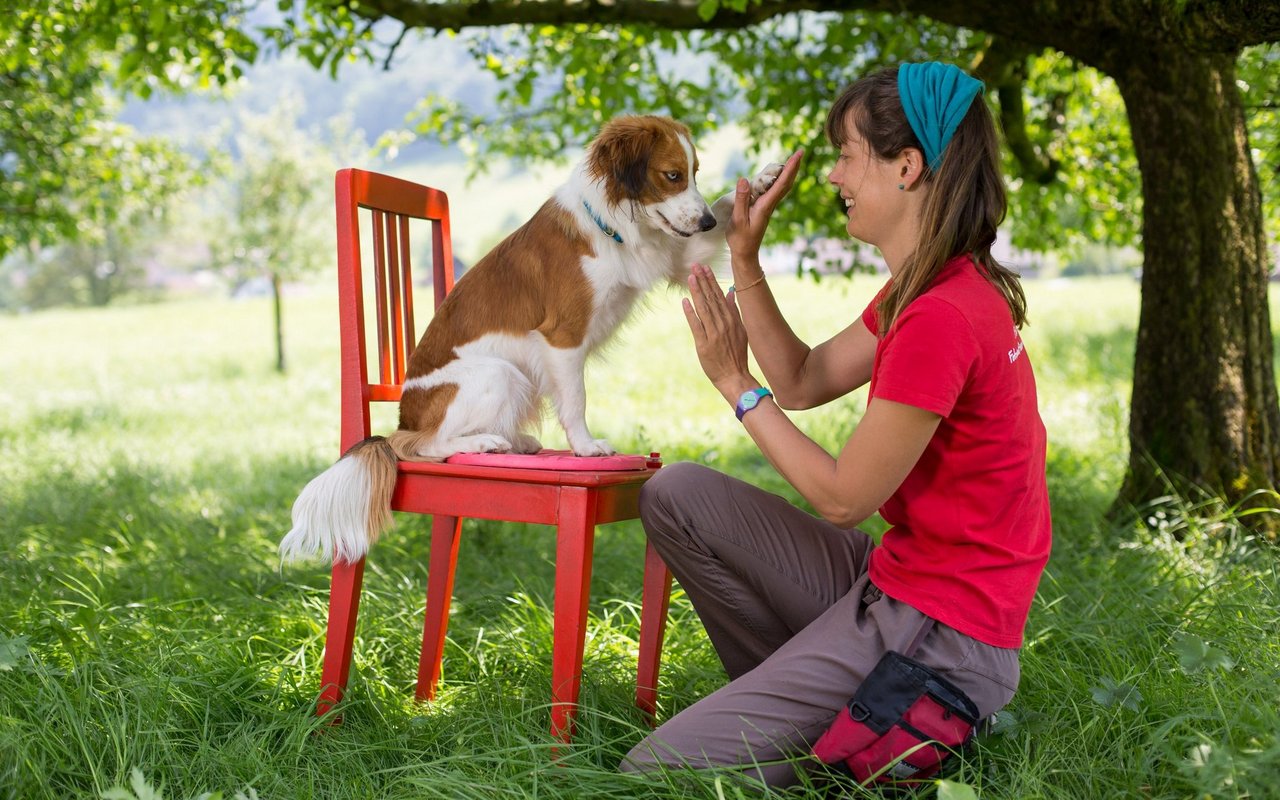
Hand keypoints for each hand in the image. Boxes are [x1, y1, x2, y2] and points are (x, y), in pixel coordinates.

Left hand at [682, 263, 757, 400]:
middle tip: (695, 266)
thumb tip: (730, 293)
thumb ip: (734, 311)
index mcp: (732, 320)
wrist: (735, 377)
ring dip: (697, 292)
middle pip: (711, 299)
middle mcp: (723, 324)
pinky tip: (685, 301)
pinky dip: (691, 313)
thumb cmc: (736, 355)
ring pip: (704, 309)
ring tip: (690, 277)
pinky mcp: (704, 345)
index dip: (712, 281)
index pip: (720, 296)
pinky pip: (696, 326)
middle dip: (703, 281)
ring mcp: (714, 334)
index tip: (705, 268)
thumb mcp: (740, 330)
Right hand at [726, 148, 803, 260]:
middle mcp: (770, 204)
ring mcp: (767, 206)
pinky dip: (779, 180)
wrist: (745, 253)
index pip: (781, 183)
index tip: (798, 154)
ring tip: (793, 159)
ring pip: (782, 186)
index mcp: (765, 205)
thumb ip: (741, 199)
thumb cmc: (740, 238)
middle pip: (786, 182)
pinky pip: (774, 191)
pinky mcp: (763, 208)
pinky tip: (778, 175)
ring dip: (788, 172)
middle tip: (800, 151)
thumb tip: (744, 179)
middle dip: (793, 167)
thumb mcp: (738, 220)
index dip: (790, 168)